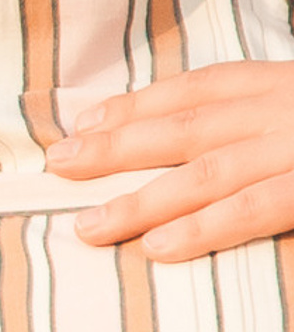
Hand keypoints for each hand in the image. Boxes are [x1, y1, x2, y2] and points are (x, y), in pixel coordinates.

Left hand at [47, 62, 293, 258]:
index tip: (87, 122)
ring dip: (141, 201)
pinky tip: (157, 246)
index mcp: (284, 85)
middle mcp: (285, 109)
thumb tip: (211, 145)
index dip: (139, 106)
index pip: (200, 89)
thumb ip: (266, 123)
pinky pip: (251, 210)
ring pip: (205, 173)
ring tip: (89, 226)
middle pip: (185, 127)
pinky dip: (201, 227)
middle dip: (116, 148)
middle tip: (60, 164)